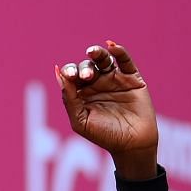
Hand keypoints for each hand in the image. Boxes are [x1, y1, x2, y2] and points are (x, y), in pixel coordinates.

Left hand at [54, 41, 158, 178]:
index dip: (69, 72)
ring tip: (92, 52)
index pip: (72, 76)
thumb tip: (58, 73)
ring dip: (97, 54)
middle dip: (84, 68)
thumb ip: (69, 98)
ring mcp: (115, 80)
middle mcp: (97, 84)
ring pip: (103, 60)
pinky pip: (125, 60)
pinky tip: (111, 46)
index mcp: (82, 94)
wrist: (132, 144)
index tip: (70, 76)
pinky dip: (119, 51)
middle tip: (86, 77)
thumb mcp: (80, 120)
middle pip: (86, 66)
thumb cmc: (104, 136)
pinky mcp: (132, 78)